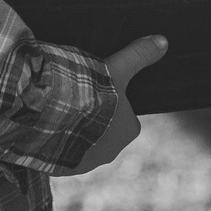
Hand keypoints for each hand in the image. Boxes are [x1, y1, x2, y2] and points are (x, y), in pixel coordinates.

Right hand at [66, 34, 168, 174]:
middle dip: (92, 120)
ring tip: (58, 110)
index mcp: (128, 130)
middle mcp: (110, 153)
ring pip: (81, 145)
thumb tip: (163, 41)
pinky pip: (60, 155)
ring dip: (71, 132)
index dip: (112, 103)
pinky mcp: (61, 169)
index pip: (126, 117)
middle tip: (76, 99)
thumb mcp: (117, 68)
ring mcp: (85, 163)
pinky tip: (47, 125)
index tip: (97, 92)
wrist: (52, 116)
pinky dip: (55, 143)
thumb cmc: (91, 93)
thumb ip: (138, 55)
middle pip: (104, 133)